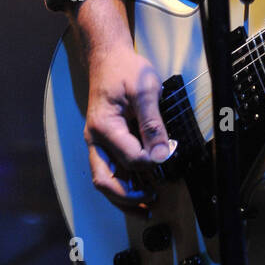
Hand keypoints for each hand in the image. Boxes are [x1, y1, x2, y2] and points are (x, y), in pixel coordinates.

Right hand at [69, 0, 170, 212]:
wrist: (108, 58)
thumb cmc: (125, 70)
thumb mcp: (145, 90)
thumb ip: (153, 123)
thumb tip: (163, 154)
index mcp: (104, 127)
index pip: (129, 157)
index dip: (151, 161)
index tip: (169, 155)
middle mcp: (95, 140)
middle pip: (106, 181)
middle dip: (127, 198)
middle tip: (152, 202)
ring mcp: (98, 143)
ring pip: (105, 179)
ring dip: (124, 196)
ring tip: (146, 206)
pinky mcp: (104, 142)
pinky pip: (111, 169)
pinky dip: (124, 183)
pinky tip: (141, 189)